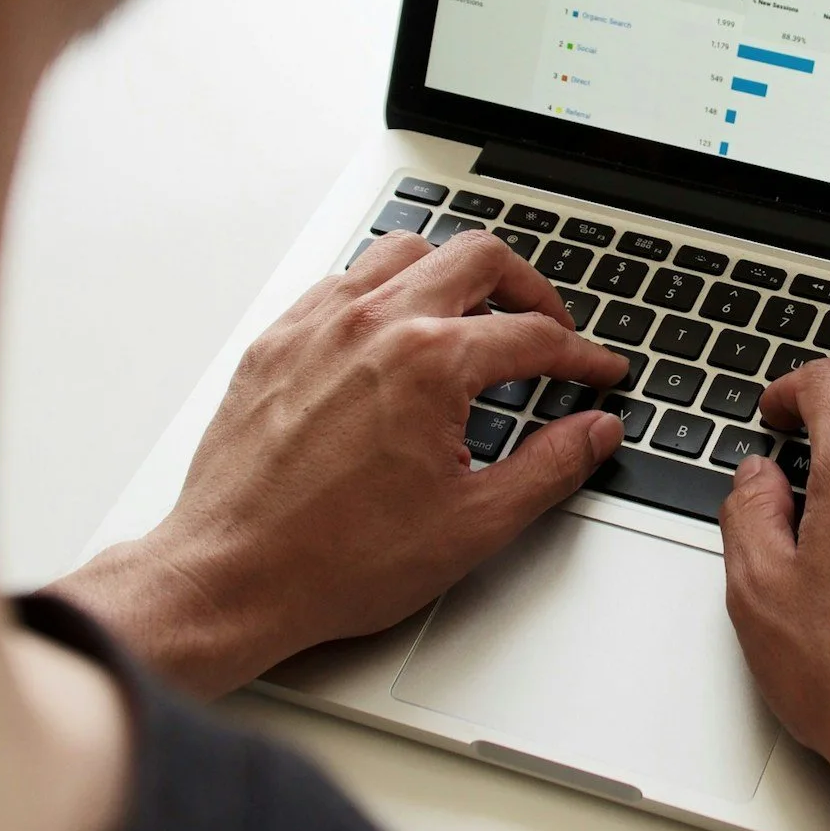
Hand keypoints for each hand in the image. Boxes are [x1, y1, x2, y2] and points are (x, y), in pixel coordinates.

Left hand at [52, 230, 627, 696]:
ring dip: (452, 274)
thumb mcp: (472, 525)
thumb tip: (595, 432)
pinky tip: (392, 332)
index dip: (581, 356)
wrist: (232, 578)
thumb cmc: (336, 560)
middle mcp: (374, 325)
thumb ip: (549, 467)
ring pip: (405, 252)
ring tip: (474, 315)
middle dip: (530, 290)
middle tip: (550, 327)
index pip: (533, 335)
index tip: (597, 372)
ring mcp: (318, 326)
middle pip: (478, 258)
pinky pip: (340, 281)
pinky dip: (382, 292)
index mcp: (430, 363)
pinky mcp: (276, 342)